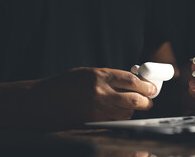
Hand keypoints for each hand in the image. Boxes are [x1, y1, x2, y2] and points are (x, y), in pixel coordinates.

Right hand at [31, 67, 156, 126]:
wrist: (42, 100)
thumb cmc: (64, 84)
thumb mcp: (87, 73)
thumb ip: (108, 77)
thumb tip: (131, 81)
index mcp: (99, 75)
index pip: (131, 80)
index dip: (146, 85)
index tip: (152, 87)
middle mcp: (100, 92)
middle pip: (134, 100)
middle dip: (146, 101)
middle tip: (149, 100)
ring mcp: (96, 109)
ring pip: (126, 114)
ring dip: (133, 111)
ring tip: (132, 106)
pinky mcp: (93, 122)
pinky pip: (114, 121)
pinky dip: (119, 118)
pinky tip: (117, 113)